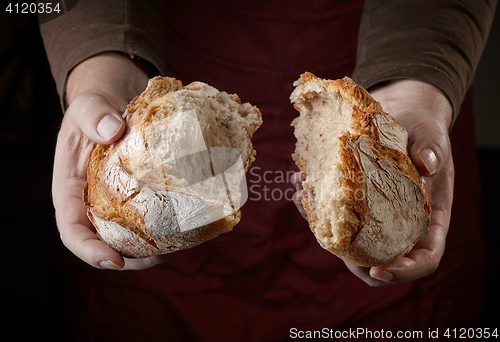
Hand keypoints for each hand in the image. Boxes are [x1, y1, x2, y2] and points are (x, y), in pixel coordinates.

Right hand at [52, 52, 170, 269]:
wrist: (116, 104)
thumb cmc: (96, 108)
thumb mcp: (88, 106)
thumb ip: (93, 114)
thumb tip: (112, 130)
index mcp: (71, 191)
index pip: (72, 231)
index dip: (89, 251)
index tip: (115, 261)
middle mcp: (94, 204)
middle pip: (107, 244)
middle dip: (132, 260)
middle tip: (160, 258)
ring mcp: (118, 204)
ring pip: (132, 238)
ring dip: (154, 250)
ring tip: (179, 248)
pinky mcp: (141, 197)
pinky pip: (152, 219)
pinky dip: (168, 228)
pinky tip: (188, 227)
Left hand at [291, 79, 453, 285]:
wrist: (401, 113)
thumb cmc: (422, 128)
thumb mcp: (430, 135)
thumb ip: (431, 148)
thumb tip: (426, 165)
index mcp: (428, 219)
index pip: (424, 259)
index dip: (405, 271)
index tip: (379, 270)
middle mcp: (400, 224)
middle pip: (380, 260)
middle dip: (350, 259)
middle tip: (328, 237)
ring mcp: (373, 216)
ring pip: (348, 241)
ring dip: (322, 227)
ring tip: (301, 195)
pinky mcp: (351, 202)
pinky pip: (331, 215)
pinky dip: (313, 204)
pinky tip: (298, 182)